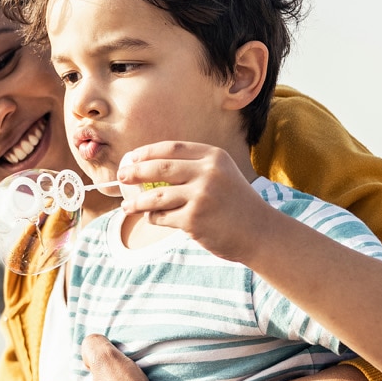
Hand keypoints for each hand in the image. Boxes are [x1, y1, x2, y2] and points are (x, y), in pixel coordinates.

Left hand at [118, 141, 267, 263]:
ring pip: (156, 196)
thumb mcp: (221, 174)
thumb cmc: (236, 204)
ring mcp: (201, 196)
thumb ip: (193, 167)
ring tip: (127, 207)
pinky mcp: (194, 220)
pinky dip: (154, 218)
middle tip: (121, 177)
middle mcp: (207, 173)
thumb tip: (149, 166)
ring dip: (137, 202)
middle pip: (159, 168)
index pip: (171, 148)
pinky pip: (163, 217)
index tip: (132, 157)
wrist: (260, 232)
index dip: (147, 152)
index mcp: (213, 157)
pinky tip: (152, 219)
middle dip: (135, 172)